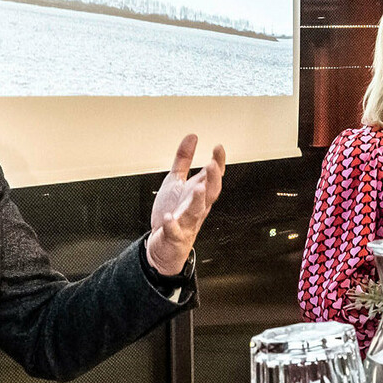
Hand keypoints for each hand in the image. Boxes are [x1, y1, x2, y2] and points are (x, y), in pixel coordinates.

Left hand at [144, 134, 226, 276]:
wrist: (164, 244)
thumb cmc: (174, 212)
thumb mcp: (176, 181)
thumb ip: (183, 159)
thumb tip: (192, 137)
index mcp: (198, 193)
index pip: (213, 177)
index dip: (218, 163)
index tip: (218, 147)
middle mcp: (196, 207)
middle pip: (210, 193)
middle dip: (212, 180)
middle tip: (212, 165)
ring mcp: (187, 222)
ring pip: (196, 211)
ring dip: (197, 200)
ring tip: (197, 188)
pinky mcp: (174, 235)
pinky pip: (174, 231)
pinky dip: (172, 225)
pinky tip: (169, 217)